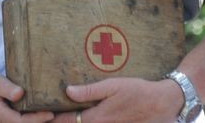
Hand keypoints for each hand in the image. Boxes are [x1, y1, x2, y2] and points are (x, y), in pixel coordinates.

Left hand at [49, 77, 183, 122]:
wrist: (161, 104)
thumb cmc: (137, 91)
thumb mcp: (113, 85)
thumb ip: (90, 90)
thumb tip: (68, 91)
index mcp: (97, 118)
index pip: (67, 121)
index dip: (54, 118)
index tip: (43, 114)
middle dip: (62, 122)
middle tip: (47, 117)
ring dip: (74, 122)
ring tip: (63, 117)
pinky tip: (84, 118)